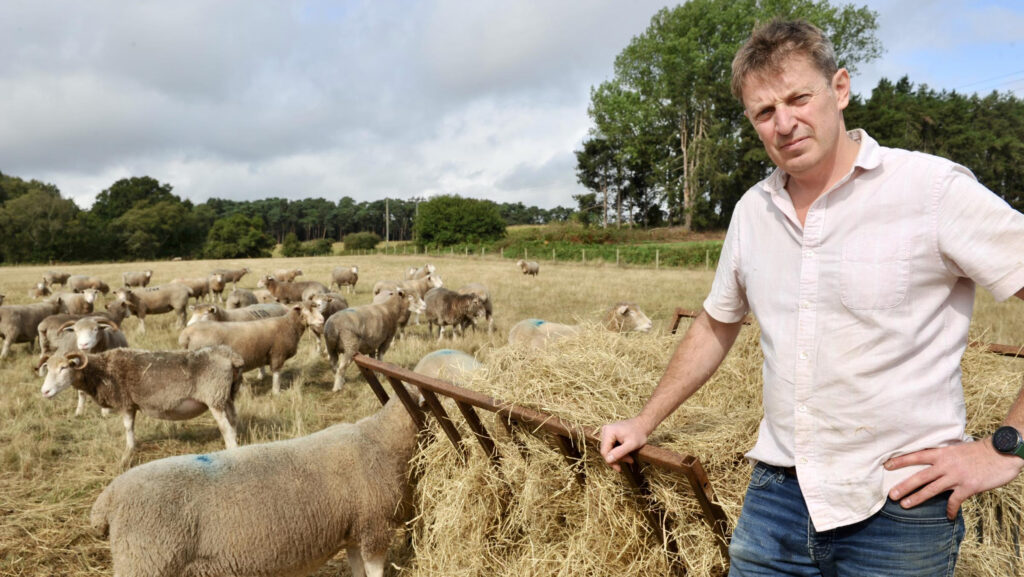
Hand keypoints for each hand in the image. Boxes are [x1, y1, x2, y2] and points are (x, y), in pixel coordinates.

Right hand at [599, 417, 649, 472]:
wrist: (643, 424)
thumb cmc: (639, 433)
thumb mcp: (631, 445)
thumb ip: (619, 452)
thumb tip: (608, 460)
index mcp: (608, 432)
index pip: (604, 451)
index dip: (611, 462)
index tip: (619, 469)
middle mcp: (605, 430)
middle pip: (606, 451)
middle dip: (617, 458)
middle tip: (629, 460)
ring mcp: (607, 432)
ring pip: (609, 450)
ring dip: (619, 456)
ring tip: (630, 458)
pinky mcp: (610, 434)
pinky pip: (612, 446)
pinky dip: (619, 452)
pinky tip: (627, 453)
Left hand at [885, 438, 1023, 518]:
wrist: (1001, 453)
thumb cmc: (979, 451)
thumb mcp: (957, 449)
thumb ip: (944, 456)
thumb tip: (931, 463)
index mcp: (942, 453)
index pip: (916, 456)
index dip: (900, 461)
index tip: (886, 465)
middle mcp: (946, 465)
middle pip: (919, 476)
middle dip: (904, 486)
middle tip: (890, 494)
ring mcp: (956, 476)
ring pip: (931, 489)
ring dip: (917, 498)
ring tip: (905, 505)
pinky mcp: (968, 487)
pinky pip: (954, 501)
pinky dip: (950, 510)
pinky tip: (947, 516)